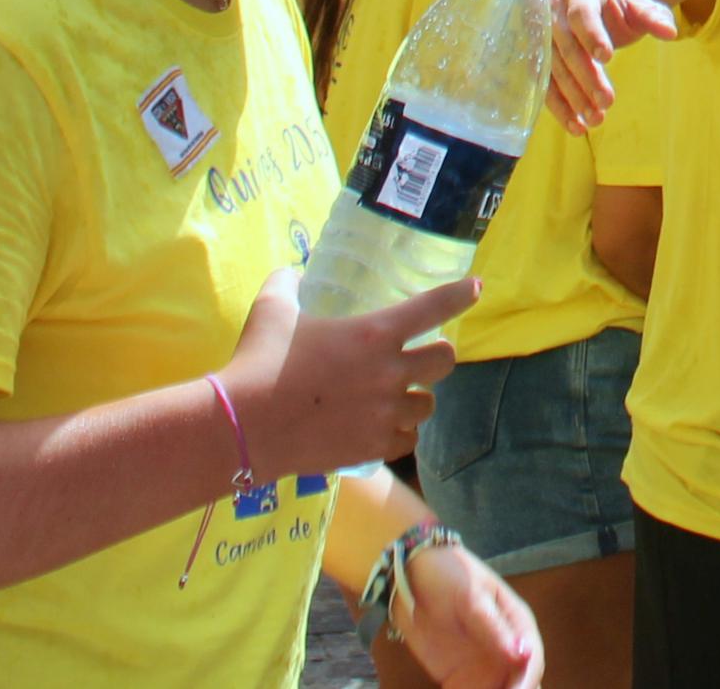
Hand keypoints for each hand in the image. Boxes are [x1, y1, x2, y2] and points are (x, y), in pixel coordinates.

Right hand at [219, 271, 469, 477]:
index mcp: (375, 333)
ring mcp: (384, 414)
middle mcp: (390, 372)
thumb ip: (289, 284)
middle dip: (437, 355)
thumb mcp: (274, 309)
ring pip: (427, 404)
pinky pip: (406, 440)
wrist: (244, 426)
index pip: (434, 306)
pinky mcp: (373, 447)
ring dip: (417, 397)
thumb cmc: (260, 361)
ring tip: (398, 395)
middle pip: (444, 361)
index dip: (460, 294)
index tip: (475, 288)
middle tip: (421, 356)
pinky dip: (400, 433)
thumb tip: (293, 273)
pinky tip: (385, 428)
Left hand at [389, 537, 540, 687]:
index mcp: (517, 624)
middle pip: (518, 683)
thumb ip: (494, 628)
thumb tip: (524, 655)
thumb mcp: (472, 597)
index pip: (531, 659)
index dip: (526, 680)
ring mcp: (482, 666)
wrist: (409, 577)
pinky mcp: (458, 679)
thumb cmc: (449, 575)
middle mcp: (504, 650)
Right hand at [543, 0, 681, 130]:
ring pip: (554, 70)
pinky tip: (577, 127)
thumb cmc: (615, 8)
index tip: (608, 58)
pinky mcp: (540, 62)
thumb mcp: (636, 7)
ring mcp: (544, 38)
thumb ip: (653, 17)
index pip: (581, 13)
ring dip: (573, 97)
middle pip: (567, 47)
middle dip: (586, 76)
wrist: (587, 4)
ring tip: (596, 120)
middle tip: (607, 101)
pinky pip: (546, 86)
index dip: (592, 34)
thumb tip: (670, 32)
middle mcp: (555, 13)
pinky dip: (560, 108)